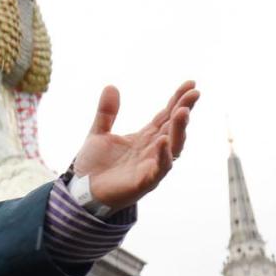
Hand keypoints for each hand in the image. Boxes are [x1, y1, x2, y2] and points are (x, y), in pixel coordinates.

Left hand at [72, 80, 198, 210]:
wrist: (81, 192)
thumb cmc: (94, 166)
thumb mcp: (98, 133)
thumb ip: (106, 112)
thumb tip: (111, 86)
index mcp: (145, 138)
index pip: (166, 116)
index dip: (178, 100)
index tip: (190, 83)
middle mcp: (153, 150)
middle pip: (173, 128)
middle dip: (184, 110)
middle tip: (194, 93)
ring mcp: (151, 166)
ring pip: (173, 147)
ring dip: (178, 130)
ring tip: (182, 112)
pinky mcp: (144, 182)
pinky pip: (159, 169)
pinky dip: (163, 156)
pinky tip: (162, 140)